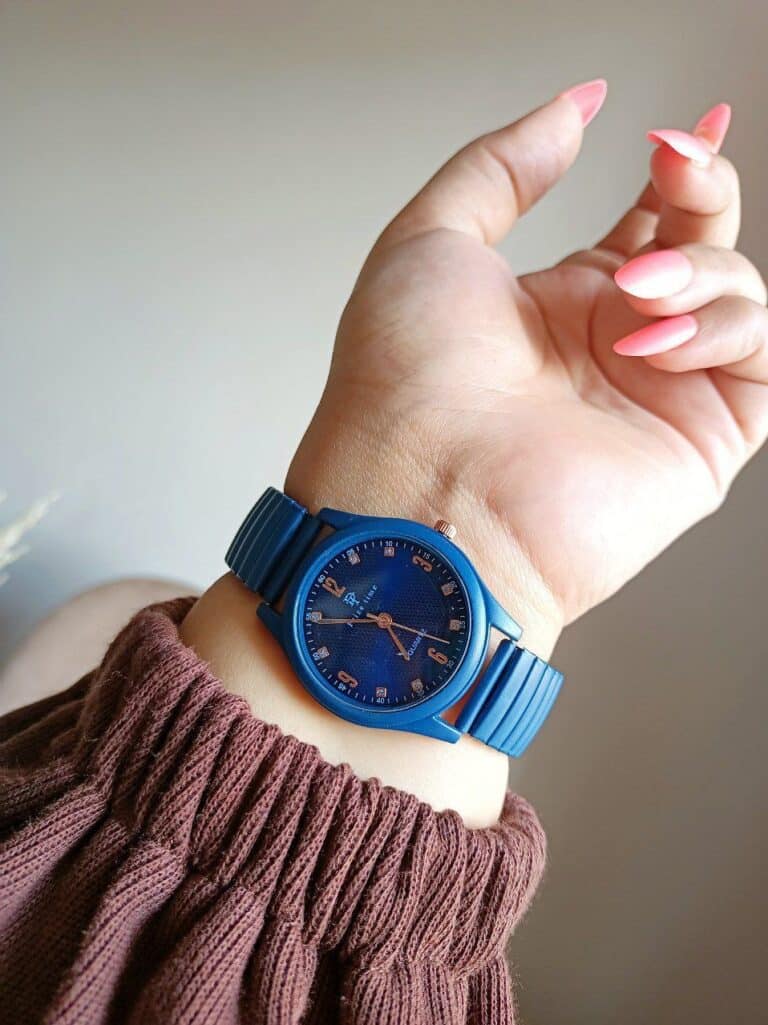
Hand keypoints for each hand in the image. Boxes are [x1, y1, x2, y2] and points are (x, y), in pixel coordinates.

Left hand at [287, 82, 766, 655]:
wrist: (418, 496)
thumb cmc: (399, 390)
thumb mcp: (430, 240)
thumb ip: (504, 164)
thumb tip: (575, 108)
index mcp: (557, 308)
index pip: (648, 227)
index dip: (680, 174)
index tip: (691, 129)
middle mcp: (613, 350)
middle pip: (704, 247)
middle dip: (701, 191)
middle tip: (673, 164)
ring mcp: (657, 395)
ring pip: (741, 296)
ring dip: (702, 268)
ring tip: (634, 293)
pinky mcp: (697, 443)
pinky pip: (760, 360)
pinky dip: (725, 328)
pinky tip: (656, 339)